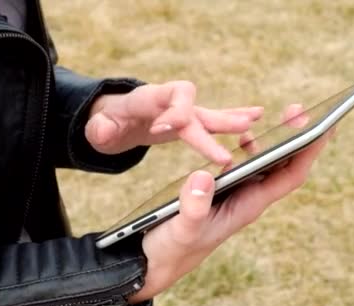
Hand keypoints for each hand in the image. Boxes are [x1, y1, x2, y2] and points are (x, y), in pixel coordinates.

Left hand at [85, 81, 262, 164]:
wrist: (116, 117)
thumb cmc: (108, 123)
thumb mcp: (97, 129)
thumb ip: (99, 128)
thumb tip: (105, 130)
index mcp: (149, 99)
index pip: (170, 98)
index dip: (172, 113)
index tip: (165, 130)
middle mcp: (171, 102)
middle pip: (195, 111)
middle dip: (211, 130)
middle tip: (223, 158)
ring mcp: (183, 111)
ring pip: (210, 115)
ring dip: (232, 120)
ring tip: (254, 123)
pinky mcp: (191, 121)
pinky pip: (214, 119)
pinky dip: (234, 117)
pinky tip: (255, 117)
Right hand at [129, 104, 334, 302]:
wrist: (157, 263)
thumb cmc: (170, 250)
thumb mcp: (181, 229)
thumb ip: (194, 207)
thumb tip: (205, 176)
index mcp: (247, 207)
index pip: (288, 176)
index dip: (308, 152)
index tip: (324, 127)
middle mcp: (247, 199)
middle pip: (283, 166)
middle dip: (296, 138)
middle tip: (299, 109)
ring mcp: (236, 195)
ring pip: (265, 165)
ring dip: (275, 141)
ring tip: (282, 116)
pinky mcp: (221, 192)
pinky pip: (244, 167)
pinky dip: (248, 149)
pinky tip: (244, 136)